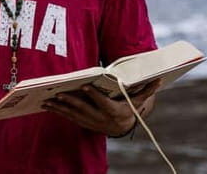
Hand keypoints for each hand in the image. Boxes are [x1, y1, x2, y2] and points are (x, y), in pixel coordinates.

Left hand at [41, 79, 158, 136]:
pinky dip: (58, 111)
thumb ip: (147, 89)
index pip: (102, 102)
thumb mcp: (138, 100)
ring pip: (73, 114)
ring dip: (59, 107)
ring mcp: (90, 121)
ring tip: (47, 99)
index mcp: (113, 111)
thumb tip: (159, 79)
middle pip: (83, 109)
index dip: (93, 94)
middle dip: (70, 101)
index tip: (84, 85)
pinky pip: (68, 117)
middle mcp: (100, 118)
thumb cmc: (129, 107)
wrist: (121, 127)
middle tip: (58, 93)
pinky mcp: (82, 122)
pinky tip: (47, 104)